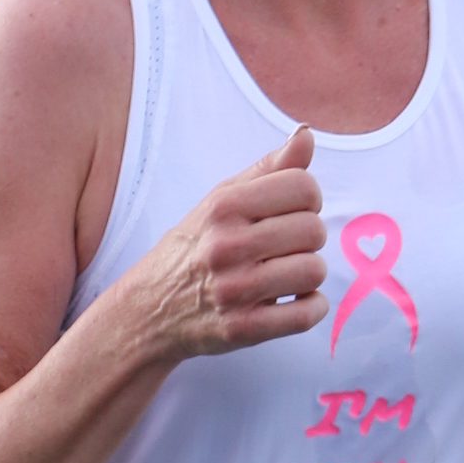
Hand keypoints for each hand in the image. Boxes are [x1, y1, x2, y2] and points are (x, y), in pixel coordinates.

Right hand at [136, 126, 327, 358]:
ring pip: (314, 271)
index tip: (290, 212)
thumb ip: (268, 168)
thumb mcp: (222, 199)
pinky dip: (312, 308)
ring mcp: (234, 290)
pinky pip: (306, 315)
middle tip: (285, 247)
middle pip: (313, 230)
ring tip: (287, 274)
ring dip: (309, 274)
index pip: (303, 187)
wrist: (150, 308)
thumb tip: (307, 133)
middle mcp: (227, 245)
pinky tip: (295, 301)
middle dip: (307, 238)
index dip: (307, 200)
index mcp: (224, 206)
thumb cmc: (194, 246)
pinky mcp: (242, 329)